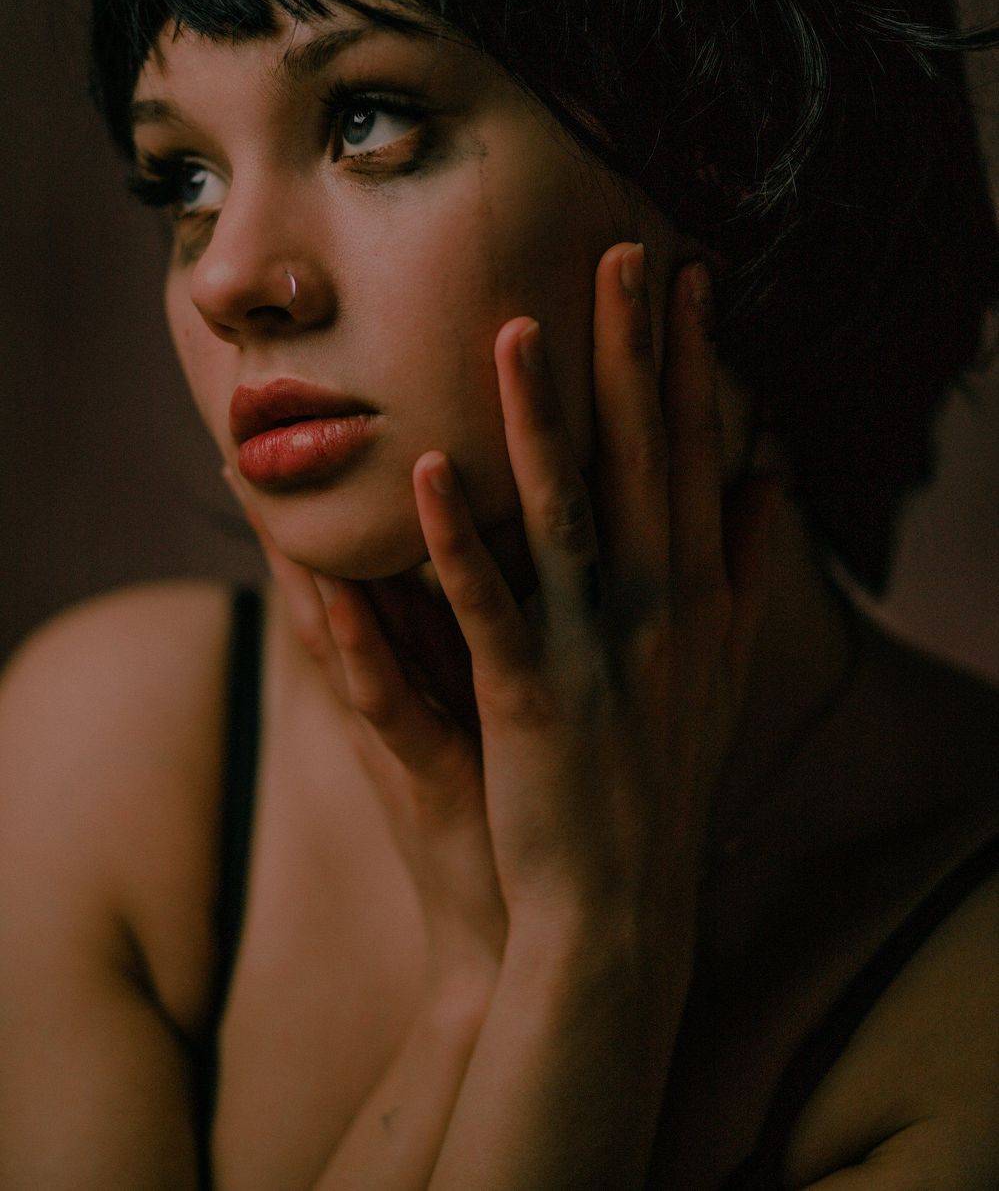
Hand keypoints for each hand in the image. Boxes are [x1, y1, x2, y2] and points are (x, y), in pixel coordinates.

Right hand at [222, 468, 507, 996]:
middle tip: (255, 441)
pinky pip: (385, 703)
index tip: (319, 428)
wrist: (555, 926)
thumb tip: (525, 547)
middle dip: (306, 522)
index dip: (346, 509)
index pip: (377, 578)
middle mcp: (408, 694)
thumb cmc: (536, 801)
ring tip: (273, 494)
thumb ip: (507, 627)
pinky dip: (359, 649)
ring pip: (348, 635)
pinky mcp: (427, 775)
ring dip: (310, 565)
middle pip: (343, 594)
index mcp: (429, 672)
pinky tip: (335, 593)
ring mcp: (410, 733)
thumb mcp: (516, 697)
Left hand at [380, 244, 776, 965]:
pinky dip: (457, 540)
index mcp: (694, 594)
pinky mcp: (529, 702)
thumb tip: (768, 478)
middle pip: (640, 460)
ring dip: (539, 420)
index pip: (694, 454)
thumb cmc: (666, 778)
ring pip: (563, 514)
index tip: (688, 277)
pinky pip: (490, 607)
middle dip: (630, 353)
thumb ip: (745, 569)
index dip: (691, 364)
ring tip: (512, 329)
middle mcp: (656, 608)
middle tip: (621, 252)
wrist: (627, 909)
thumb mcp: (723, 669)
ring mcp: (593, 652)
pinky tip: (427, 470)